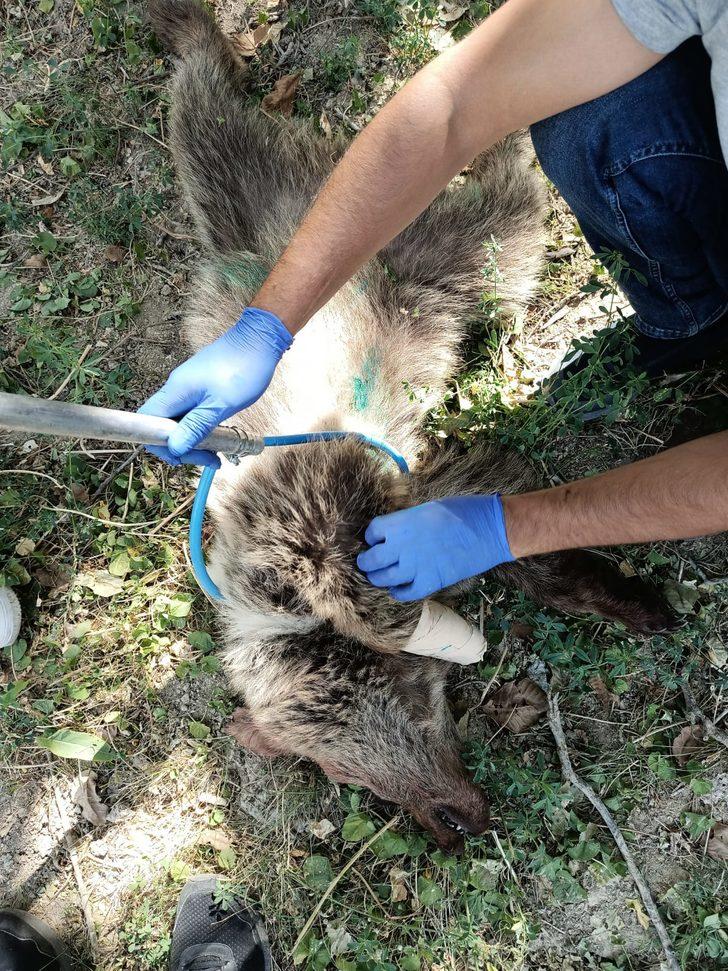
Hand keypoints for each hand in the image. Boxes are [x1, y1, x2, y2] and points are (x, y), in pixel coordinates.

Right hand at [139, 307, 292, 466]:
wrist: (260, 339)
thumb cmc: (244, 368)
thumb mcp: (221, 405)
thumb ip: (196, 427)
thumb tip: (174, 448)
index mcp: (176, 390)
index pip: (147, 422)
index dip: (158, 444)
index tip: (180, 458)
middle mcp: (176, 388)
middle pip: (163, 425)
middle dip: (182, 446)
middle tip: (209, 459)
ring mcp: (188, 386)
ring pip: (179, 420)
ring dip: (194, 440)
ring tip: (217, 453)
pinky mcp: (200, 386)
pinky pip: (191, 412)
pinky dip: (201, 427)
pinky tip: (218, 436)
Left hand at [357, 494, 513, 600]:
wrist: (491, 529)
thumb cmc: (463, 511)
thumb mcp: (428, 508)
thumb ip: (408, 521)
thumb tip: (395, 531)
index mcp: (402, 523)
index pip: (372, 532)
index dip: (372, 537)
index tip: (375, 540)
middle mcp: (403, 546)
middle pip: (371, 560)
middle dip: (366, 561)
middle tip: (368, 562)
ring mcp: (416, 566)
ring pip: (383, 579)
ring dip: (378, 578)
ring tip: (380, 576)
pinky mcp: (431, 582)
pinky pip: (404, 594)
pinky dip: (397, 593)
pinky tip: (397, 589)